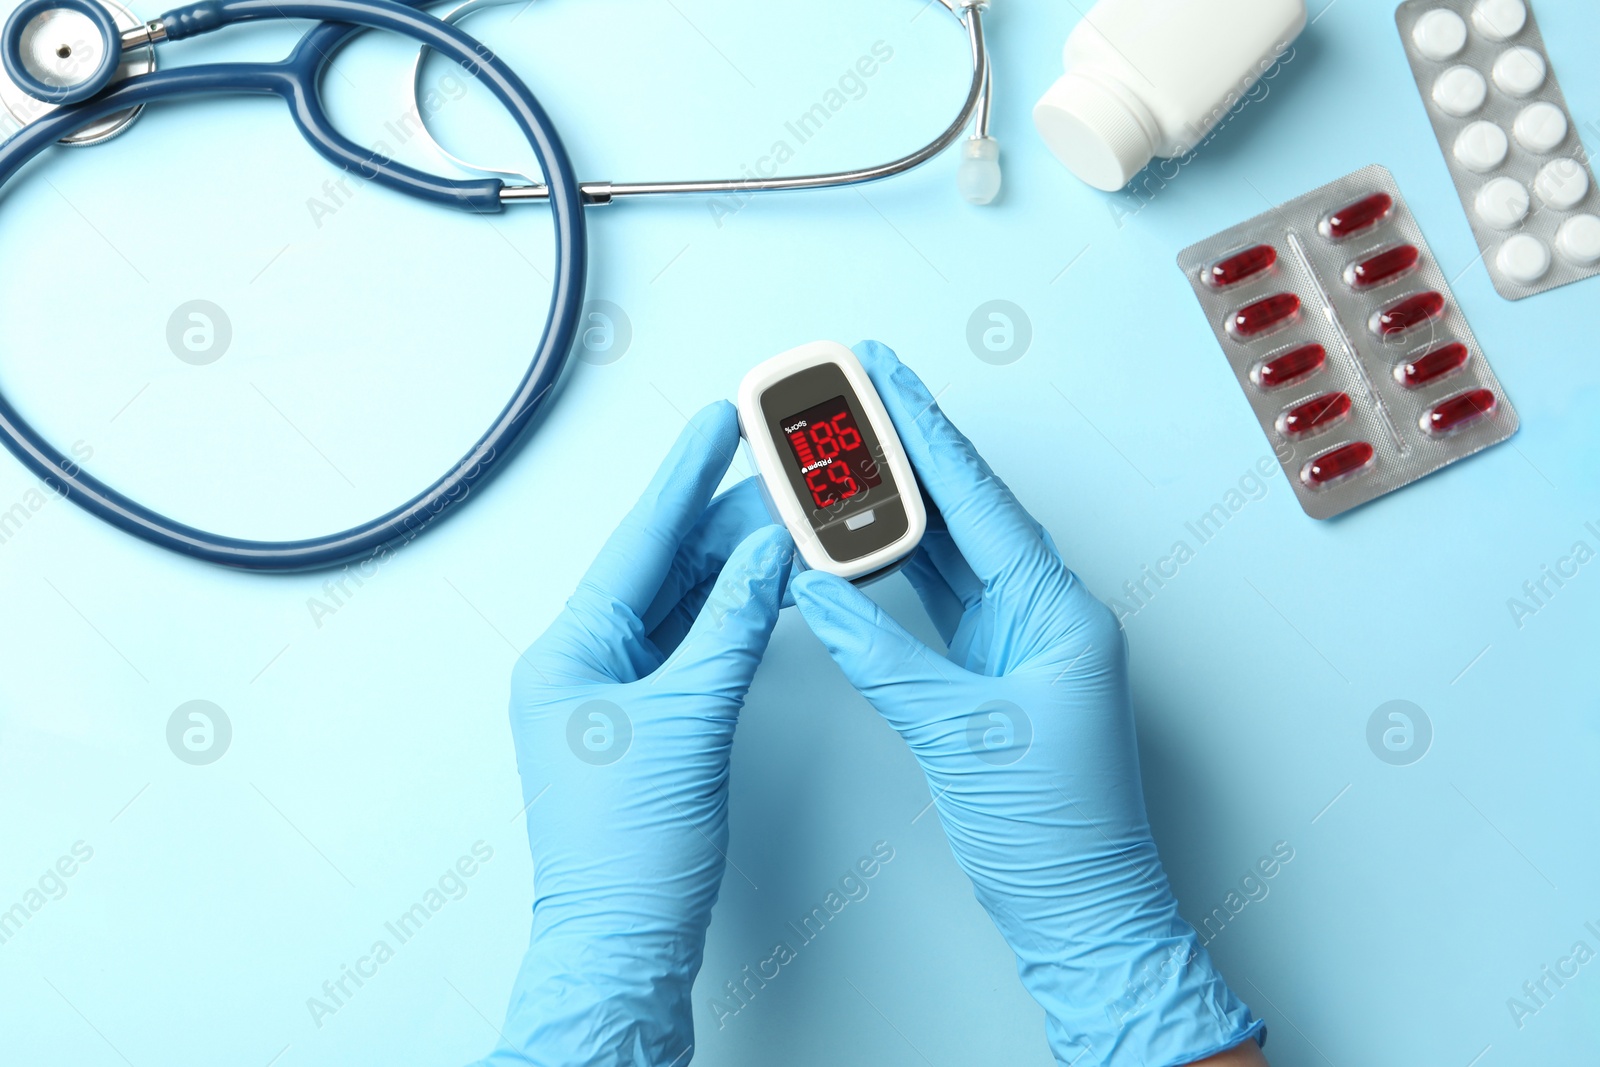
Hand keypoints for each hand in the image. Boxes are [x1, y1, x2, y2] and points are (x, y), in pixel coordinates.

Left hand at [475, 402, 792, 1066]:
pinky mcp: (647, 724)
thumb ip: (732, 629)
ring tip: (784, 516)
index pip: (637, 544)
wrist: (622, 942)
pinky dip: (731, 619)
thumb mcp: (687, 722)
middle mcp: (583, 665)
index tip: (716, 423)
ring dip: (732, 566)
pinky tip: (766, 590)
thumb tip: (764, 556)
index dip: (682, 479)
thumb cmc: (628, 853)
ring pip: (681, 607)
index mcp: (568, 653)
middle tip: (773, 468)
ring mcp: (614, 696)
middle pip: (662, 569)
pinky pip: (691, 648)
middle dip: (720, 519)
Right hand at [791, 342, 1262, 1066]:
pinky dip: (897, 568)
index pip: (980, 504)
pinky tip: (861, 537)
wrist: (1082, 912)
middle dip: (908, 450)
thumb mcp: (963, 734)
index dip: (926, 435)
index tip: (884, 379)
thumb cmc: (1057, 834)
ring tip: (848, 448)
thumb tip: (821, 592)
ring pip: (949, 552)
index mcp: (1060, 614)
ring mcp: (1018, 644)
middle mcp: (1044, 616)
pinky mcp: (991, 675)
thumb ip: (883, 658)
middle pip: (965, 512)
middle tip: (857, 392)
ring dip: (898, 503)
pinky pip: (940, 601)